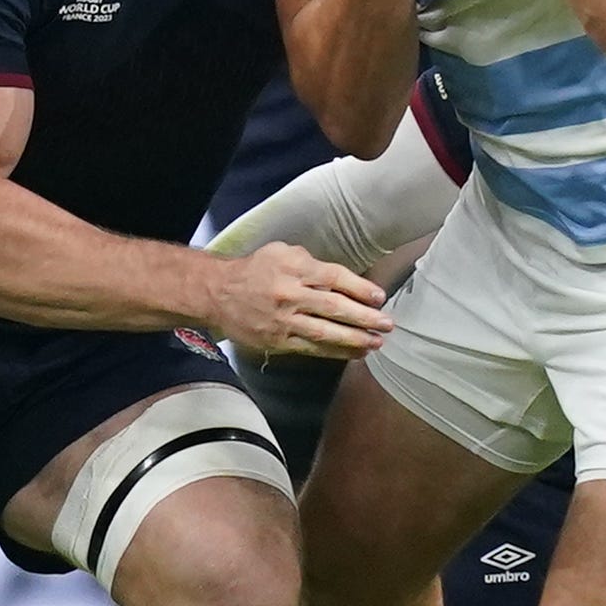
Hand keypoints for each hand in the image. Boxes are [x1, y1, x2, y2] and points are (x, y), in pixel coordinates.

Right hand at [205, 242, 392, 360]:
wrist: (217, 293)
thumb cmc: (254, 270)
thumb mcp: (280, 252)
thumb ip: (310, 262)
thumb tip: (341, 278)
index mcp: (293, 268)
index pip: (334, 278)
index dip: (360, 288)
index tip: (380, 297)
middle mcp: (289, 294)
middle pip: (334, 307)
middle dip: (365, 317)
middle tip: (387, 324)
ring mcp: (284, 321)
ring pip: (325, 332)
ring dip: (355, 339)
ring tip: (376, 343)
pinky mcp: (278, 341)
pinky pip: (312, 348)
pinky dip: (336, 352)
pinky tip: (354, 353)